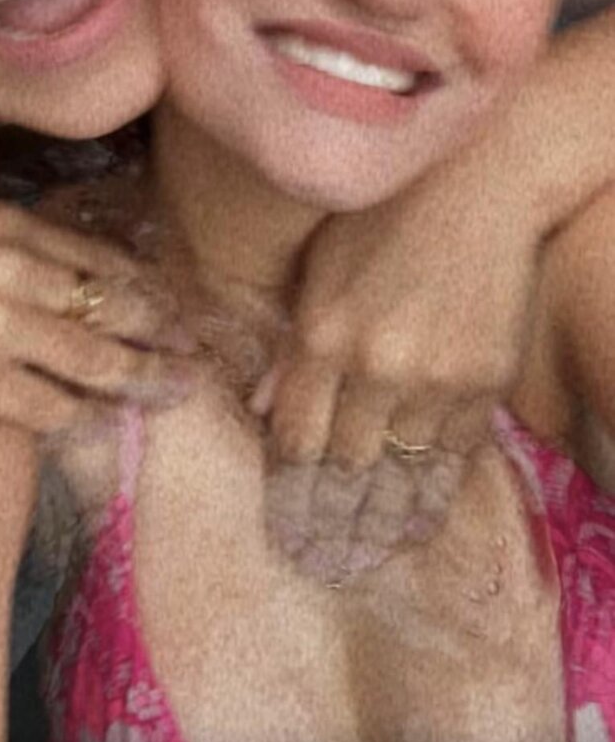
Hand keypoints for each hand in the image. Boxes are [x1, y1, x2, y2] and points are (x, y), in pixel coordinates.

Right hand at [0, 195, 193, 530]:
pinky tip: (107, 425)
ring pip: (98, 360)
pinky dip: (88, 417)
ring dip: (144, 380)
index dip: (146, 288)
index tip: (174, 309)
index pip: (100, 259)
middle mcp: (10, 270)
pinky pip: (56, 408)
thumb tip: (73, 269)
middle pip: (115, 305)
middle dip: (163, 333)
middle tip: (197, 354)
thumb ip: (7, 248)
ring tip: (176, 393)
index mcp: (3, 226)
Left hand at [247, 162, 538, 569]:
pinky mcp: (484, 382)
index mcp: (320, 334)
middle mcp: (374, 366)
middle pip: (344, 468)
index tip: (282, 518)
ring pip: (400, 471)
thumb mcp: (319, 267)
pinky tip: (418, 516)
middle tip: (319, 559)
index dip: (287, 484)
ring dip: (380, 517)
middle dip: (328, 516)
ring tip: (365, 556)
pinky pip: (452, 454)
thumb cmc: (385, 213)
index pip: (295, 437)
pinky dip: (433, 486)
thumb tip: (257, 404)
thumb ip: (290, 343)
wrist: (479, 182)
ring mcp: (434, 378)